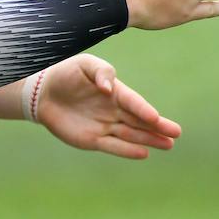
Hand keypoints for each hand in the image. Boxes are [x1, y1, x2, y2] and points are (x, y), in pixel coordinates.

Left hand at [36, 55, 180, 159]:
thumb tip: (109, 88)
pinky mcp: (93, 139)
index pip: (132, 101)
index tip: (156, 117)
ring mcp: (104, 125)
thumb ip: (101, 71)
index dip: (143, 109)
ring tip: (168, 144)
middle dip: (157, 127)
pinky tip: (144, 153)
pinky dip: (127, 150)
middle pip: (139, 120)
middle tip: (176, 133)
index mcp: (114, 91)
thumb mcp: (84, 64)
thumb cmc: (65, 74)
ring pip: (131, 134)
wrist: (42, 93)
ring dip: (149, 140)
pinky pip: (113, 146)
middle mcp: (113, 110)